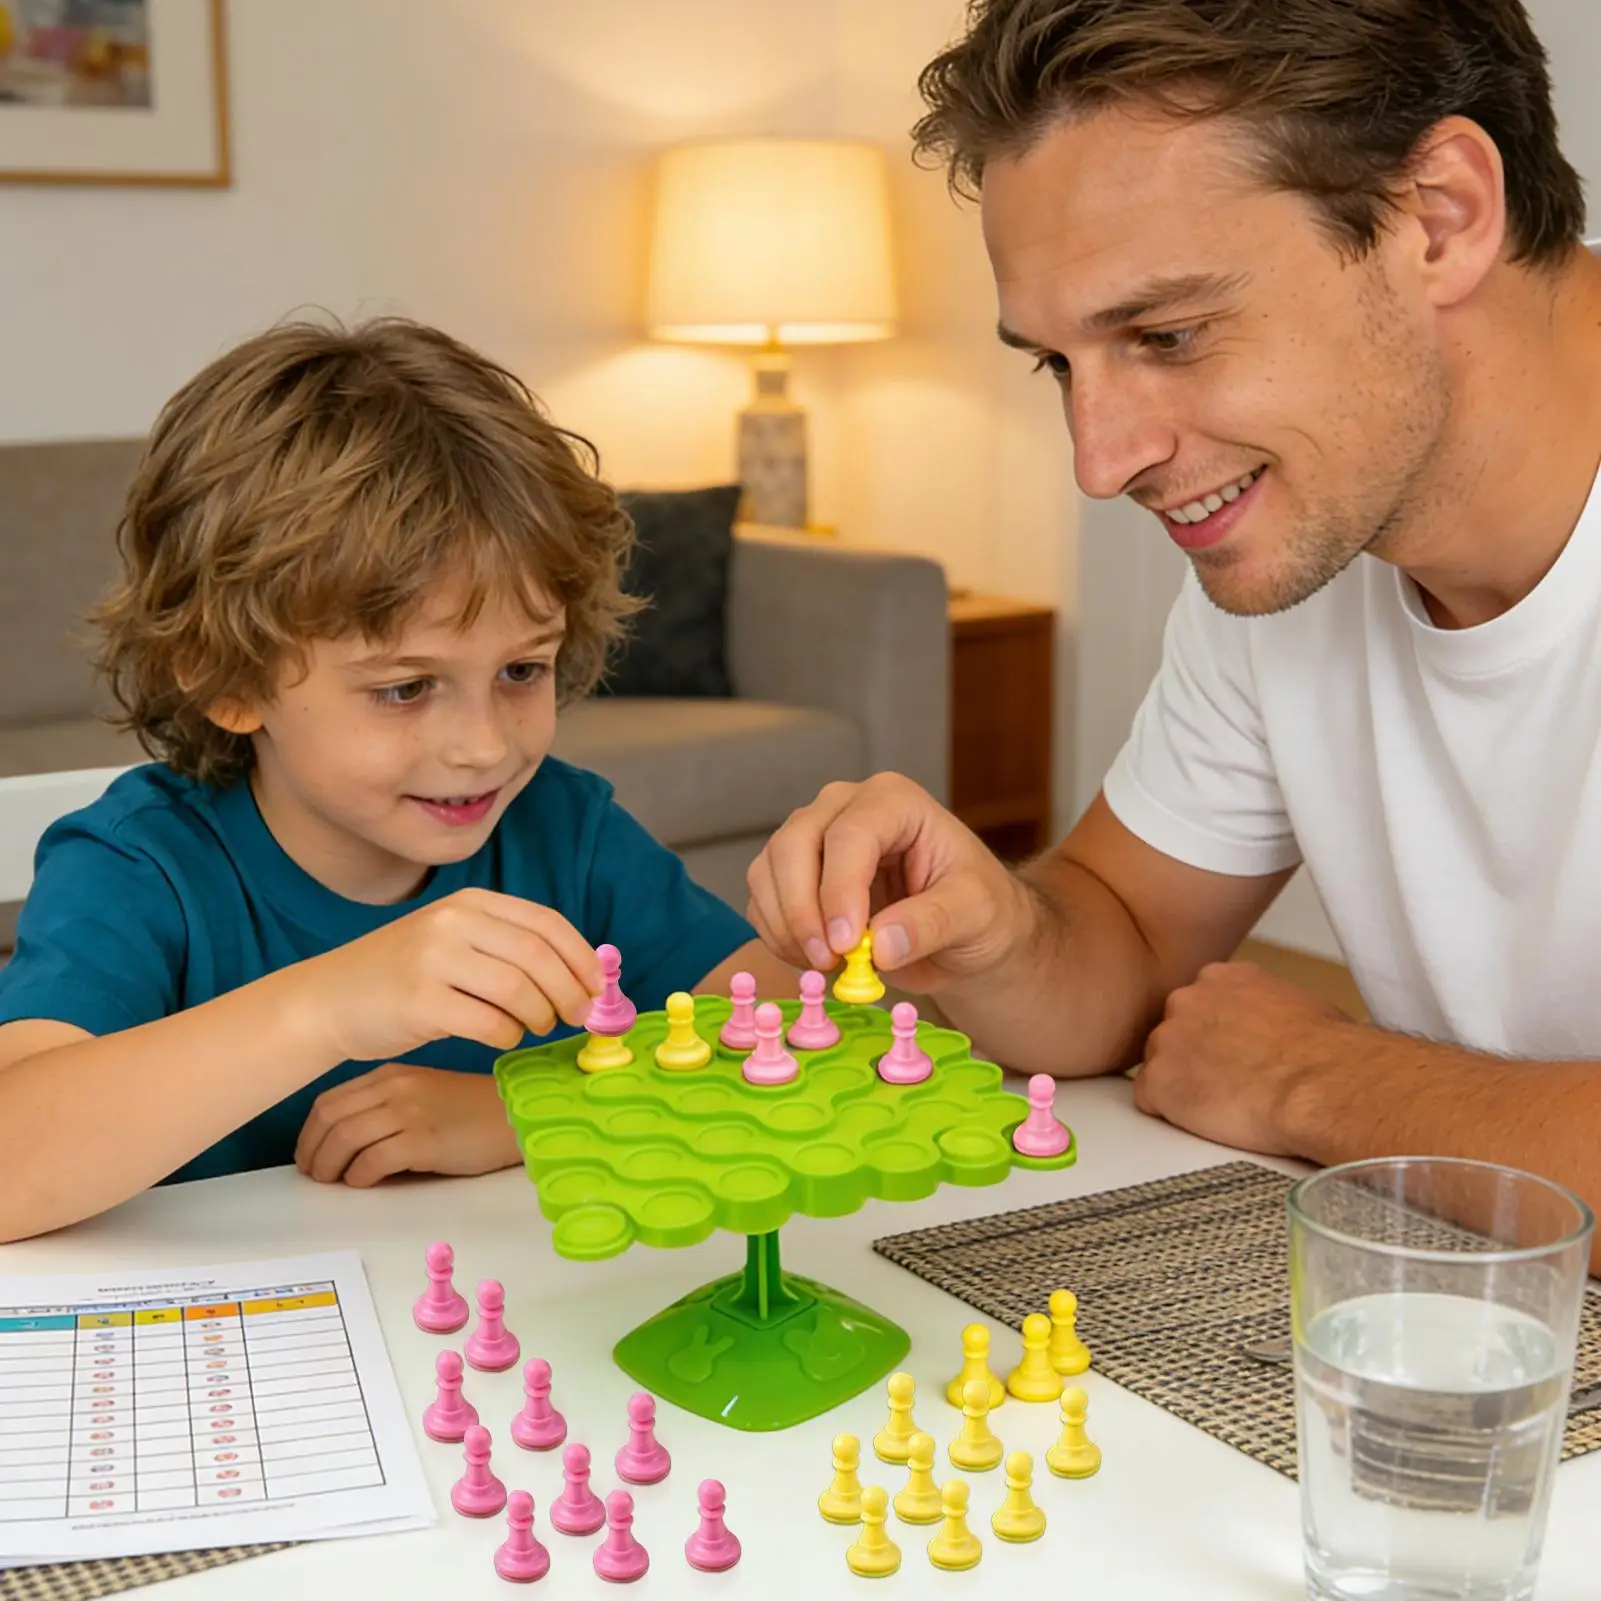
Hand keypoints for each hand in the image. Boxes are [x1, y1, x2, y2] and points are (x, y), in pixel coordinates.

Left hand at [294, 1062, 519, 1186]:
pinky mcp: (423, 1140)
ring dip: (330, 1167)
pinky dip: (359, 1176)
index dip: (310, 1133)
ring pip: (345, 1139)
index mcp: (390, 1075)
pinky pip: (372, 1160)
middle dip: (313, 1151)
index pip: (330, 1101)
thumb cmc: (471, 1110)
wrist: (512, 1116)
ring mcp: (409, 1113)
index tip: (309, 1154)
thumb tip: (346, 1141)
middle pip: (330, 1120)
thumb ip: (386, 1106)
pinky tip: (364, 1182)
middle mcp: (395, 1088)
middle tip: (315, 1174)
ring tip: (335, 1182)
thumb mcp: (423, 1093)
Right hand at [295, 888, 603, 1065]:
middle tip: (578, 1016)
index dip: (581, 957)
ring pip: (519, 990)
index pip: (546, 923)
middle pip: (538, 957)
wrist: (329, 999)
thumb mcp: (453, 940)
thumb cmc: (403, 975)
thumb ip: (508, 946)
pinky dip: (508, 1035)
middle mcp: (453, 922)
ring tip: (537, 1026)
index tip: (597, 987)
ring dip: (540, 1016)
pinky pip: (489, 1023)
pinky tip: (503, 1037)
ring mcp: (434, 959)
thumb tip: (581, 974)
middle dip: (569, 991)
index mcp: (470, 902)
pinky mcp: (421, 1001)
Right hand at [746, 774, 1035, 994]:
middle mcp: (846, 807)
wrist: (964, 932)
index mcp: (894, 802)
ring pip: (768, 871)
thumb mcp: (975, 914)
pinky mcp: (794, 872)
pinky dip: (778, 936)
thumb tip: (879, 946)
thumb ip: (932, 924)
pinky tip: (814, 960)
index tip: (847, 945)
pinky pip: (764, 900)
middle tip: (828, 962)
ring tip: (828, 966)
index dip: (840, 891)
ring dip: (787, 927)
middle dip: (802, 910)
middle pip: (794, 844)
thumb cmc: (979, 910)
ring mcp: (814, 836)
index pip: (850, 835)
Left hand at [1133, 961, 1358, 1153]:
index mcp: (1222, 978)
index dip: (1215, 1037)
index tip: (1233, 1055)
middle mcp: (1187, 998)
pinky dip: (1171, 1113)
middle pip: (1174, 1033)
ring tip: (1224, 1105)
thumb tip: (1274, 1031)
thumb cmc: (1327, 1053)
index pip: (1200, 1006)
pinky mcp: (1157, 1081)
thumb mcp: (1298, 1006)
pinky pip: (1149, 1100)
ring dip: (1182, 1085)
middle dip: (1194, 1058)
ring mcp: (1166, 1038)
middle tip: (1228, 1084)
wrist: (1320, 1084)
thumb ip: (1265, 1009)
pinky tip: (1207, 1119)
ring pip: (1160, 1066)